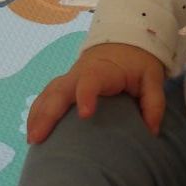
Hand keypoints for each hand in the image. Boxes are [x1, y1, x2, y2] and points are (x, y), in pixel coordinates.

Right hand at [26, 43, 165, 143]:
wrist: (122, 44)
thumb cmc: (137, 64)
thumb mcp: (152, 78)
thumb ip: (153, 103)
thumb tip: (151, 131)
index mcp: (102, 70)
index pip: (91, 81)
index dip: (86, 95)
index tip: (85, 115)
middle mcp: (79, 74)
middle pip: (59, 91)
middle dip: (47, 113)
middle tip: (38, 138)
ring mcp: (68, 79)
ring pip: (47, 94)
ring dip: (37, 116)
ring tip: (32, 141)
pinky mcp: (63, 86)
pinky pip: (45, 98)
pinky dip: (37, 114)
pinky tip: (32, 134)